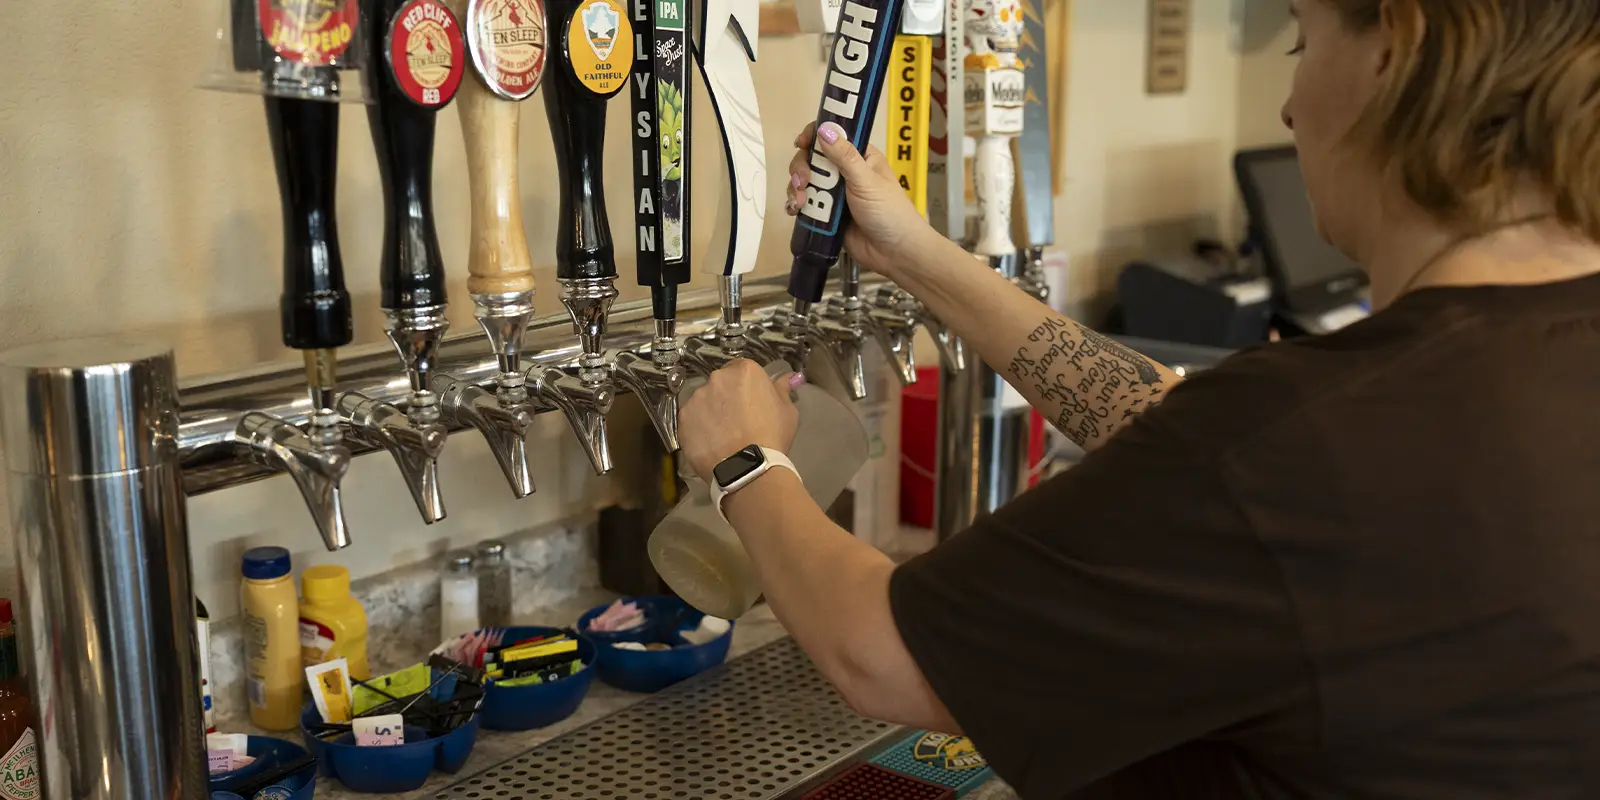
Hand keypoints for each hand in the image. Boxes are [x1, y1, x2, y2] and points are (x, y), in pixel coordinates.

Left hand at [678, 359, 802, 480]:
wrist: (746, 467)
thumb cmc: (772, 435)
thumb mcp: (787, 411)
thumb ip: (782, 389)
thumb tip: (787, 377)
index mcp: (744, 371)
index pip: (742, 369)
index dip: (745, 387)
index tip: (750, 402)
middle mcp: (717, 378)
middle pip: (721, 383)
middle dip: (727, 397)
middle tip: (737, 419)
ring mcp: (697, 398)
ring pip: (704, 401)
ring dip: (711, 412)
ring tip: (722, 434)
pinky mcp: (682, 418)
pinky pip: (692, 419)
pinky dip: (699, 428)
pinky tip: (710, 443)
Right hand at [785, 121, 934, 279]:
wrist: (894, 253)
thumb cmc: (889, 213)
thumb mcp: (866, 181)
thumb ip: (844, 156)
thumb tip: (824, 129)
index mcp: (860, 157)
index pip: (832, 137)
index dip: (814, 136)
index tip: (801, 143)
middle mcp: (845, 172)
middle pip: (812, 159)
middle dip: (802, 168)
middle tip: (803, 182)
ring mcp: (834, 195)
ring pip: (805, 182)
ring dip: (797, 189)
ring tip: (801, 202)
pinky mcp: (826, 215)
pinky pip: (805, 204)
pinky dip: (796, 205)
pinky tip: (795, 211)